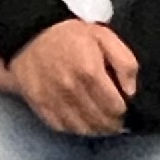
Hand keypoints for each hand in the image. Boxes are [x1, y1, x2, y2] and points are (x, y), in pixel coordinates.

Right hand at [0, 21, 138, 135]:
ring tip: (99, 121)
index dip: (124, 110)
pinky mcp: (39, 103)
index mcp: (90, 72)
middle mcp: (71, 89)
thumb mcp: (104, 37)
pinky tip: (80, 120)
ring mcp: (53, 98)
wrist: (29, 31)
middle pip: (100, 122)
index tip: (122, 106)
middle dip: (112, 122)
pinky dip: (74, 127)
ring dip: (94, 128)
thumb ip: (125, 63)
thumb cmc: (69, 35)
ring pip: (82, 128)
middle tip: (114, 117)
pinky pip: (61, 126)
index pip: (115, 108)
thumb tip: (130, 92)